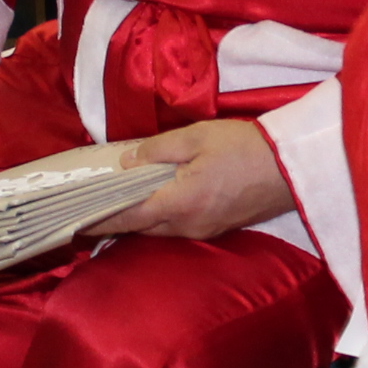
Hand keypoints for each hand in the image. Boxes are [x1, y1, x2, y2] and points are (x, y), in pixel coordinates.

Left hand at [86, 119, 297, 240]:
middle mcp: (188, 225)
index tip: (74, 222)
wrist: (294, 167)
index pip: (127, 217)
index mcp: (178, 203)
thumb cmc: (245, 147)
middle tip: (91, 210)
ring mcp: (205, 230)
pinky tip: (157, 203)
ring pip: (161, 230)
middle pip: (141, 228)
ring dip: (139, 220)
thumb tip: (126, 162)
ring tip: (118, 205)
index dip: (98, 220)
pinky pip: (180, 228)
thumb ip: (157, 150)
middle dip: (115, 221)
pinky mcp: (219, 228)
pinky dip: (162, 218)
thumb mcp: (197, 137)